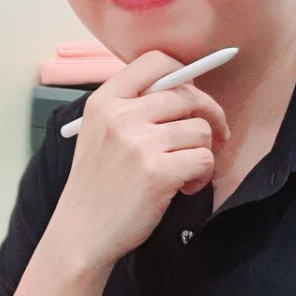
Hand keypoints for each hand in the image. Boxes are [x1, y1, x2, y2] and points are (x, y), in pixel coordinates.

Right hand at [46, 51, 229, 272]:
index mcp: (104, 101)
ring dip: (203, 151)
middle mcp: (120, 116)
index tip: (193, 94)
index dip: (184, 73)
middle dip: (209, 115)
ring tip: (185, 171)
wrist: (81, 234)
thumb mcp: (99, 133)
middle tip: (213, 135)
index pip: (155, 61)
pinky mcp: (159, 173)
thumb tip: (185, 89)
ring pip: (200, 129)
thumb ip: (132, 107)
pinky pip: (204, 159)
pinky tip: (185, 187)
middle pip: (187, 95)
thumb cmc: (96, 186)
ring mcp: (139, 144)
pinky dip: (202, 175)